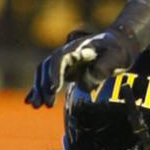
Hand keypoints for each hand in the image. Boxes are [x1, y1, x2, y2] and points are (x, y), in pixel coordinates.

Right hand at [25, 26, 141, 107]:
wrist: (119, 44)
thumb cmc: (119, 50)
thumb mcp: (117, 56)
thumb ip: (103, 67)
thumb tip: (87, 79)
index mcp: (78, 47)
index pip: (60, 58)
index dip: (55, 73)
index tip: (55, 88)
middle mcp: (67, 53)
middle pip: (48, 66)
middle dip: (44, 86)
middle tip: (47, 104)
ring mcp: (64, 61)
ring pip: (44, 73)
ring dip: (39, 90)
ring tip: (37, 106)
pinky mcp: (66, 70)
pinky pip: (48, 79)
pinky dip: (39, 89)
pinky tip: (30, 101)